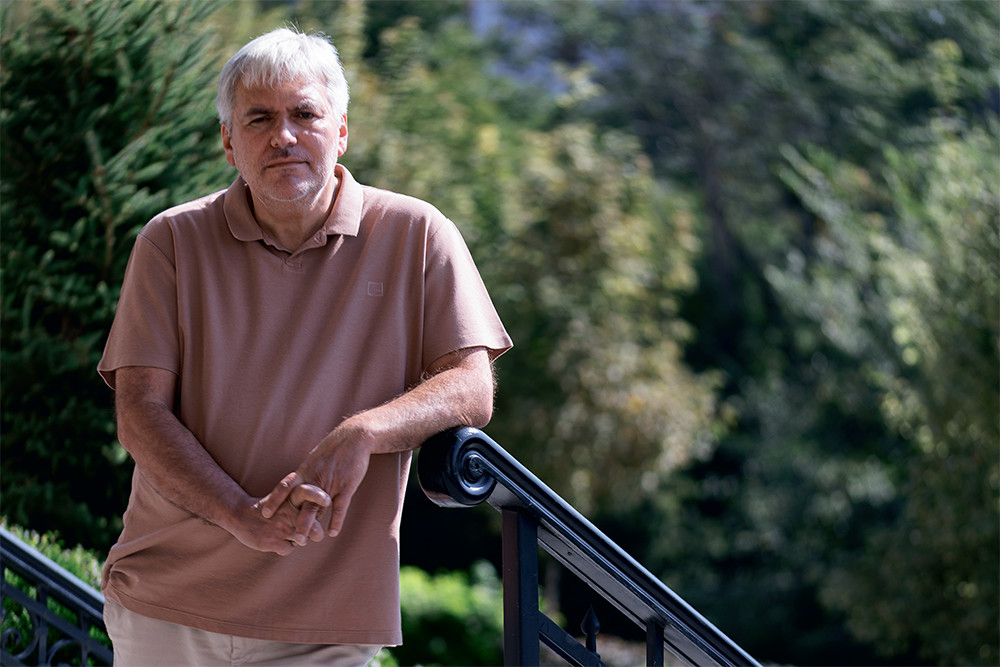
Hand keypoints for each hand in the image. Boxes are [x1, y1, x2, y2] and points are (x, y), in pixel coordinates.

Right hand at [256, 474, 331, 543]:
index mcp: (289, 499)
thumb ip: (301, 502)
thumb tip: (321, 512)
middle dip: (317, 533)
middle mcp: (286, 512)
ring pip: (302, 540)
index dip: (318, 496)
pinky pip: (289, 549)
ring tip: (286, 533)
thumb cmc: (268, 507)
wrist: (239, 515)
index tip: (328, 499)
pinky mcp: (272, 542)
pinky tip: (276, 540)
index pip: (307, 493)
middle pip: (313, 527)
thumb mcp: (283, 498)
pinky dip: (285, 546)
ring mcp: (280, 528)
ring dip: (299, 539)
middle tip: (316, 534)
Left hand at [257, 420, 373, 537]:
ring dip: (310, 525)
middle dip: (292, 521)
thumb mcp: (314, 458)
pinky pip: (340, 506)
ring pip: (318, 508)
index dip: (274, 500)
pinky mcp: (346, 486)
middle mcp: (315, 479)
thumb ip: (306, 474)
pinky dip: (336, 520)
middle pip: (300, 503)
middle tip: (284, 536)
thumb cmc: (334, 448)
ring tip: (303, 541)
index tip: (264, 513)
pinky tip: (333, 532)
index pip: (285, 486)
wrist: (354, 437)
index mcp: (305, 471)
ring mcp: (331, 483)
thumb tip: (297, 486)